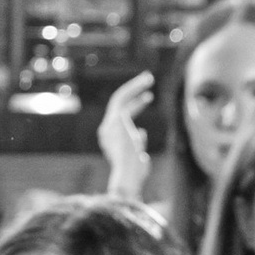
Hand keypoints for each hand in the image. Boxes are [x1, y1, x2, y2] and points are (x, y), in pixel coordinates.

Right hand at [98, 71, 156, 199]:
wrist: (128, 176)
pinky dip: (134, 87)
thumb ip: (138, 144)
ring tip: (149, 77)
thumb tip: (142, 132)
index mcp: (110, 140)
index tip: (148, 98)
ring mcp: (109, 124)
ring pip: (120, 97)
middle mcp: (106, 131)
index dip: (135, 106)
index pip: (121, 117)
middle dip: (133, 92)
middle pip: (119, 105)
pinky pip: (123, 96)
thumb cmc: (135, 173)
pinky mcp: (115, 118)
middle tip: (148, 81)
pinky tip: (146, 82)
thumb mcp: (138, 156)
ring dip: (134, 86)